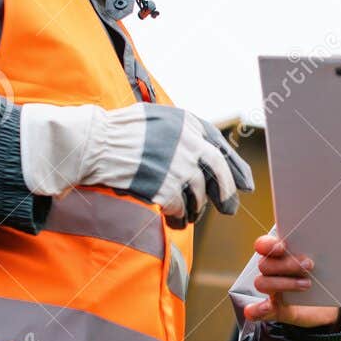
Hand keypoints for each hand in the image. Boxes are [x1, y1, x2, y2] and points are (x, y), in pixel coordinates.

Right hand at [18, 103, 253, 224]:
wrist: (93, 145)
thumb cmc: (119, 133)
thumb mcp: (156, 119)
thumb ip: (182, 132)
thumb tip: (209, 152)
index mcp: (188, 123)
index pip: (222, 147)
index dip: (237, 168)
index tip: (247, 184)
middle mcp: (189, 142)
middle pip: (220, 173)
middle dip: (227, 194)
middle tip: (229, 209)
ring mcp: (179, 166)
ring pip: (199, 196)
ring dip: (195, 209)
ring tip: (186, 216)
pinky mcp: (166, 188)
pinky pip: (179, 208)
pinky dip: (177, 217)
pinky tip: (172, 221)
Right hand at [242, 232, 340, 327]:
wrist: (329, 303)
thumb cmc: (324, 277)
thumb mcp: (325, 263)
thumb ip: (320, 252)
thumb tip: (331, 238)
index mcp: (280, 254)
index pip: (264, 245)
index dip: (268, 245)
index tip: (281, 247)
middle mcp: (272, 271)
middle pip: (265, 265)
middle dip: (287, 264)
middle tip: (310, 264)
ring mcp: (272, 291)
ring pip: (262, 283)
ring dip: (284, 283)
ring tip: (307, 284)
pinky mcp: (275, 310)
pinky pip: (257, 311)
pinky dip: (258, 310)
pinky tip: (267, 307)